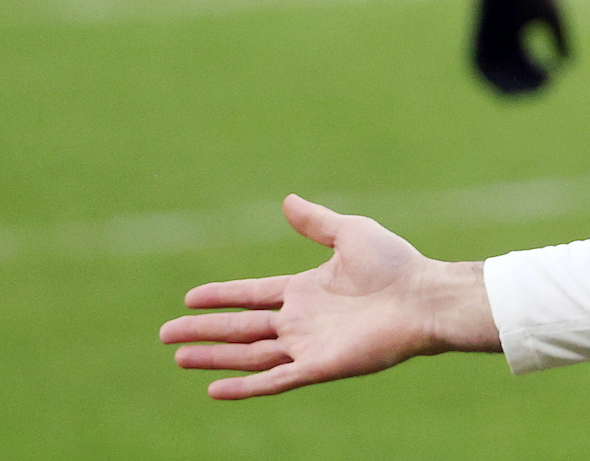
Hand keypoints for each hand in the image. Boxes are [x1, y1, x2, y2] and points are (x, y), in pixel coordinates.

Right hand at [160, 195, 496, 398]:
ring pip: (250, 354)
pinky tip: (215, 389)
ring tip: (179, 357)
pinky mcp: (320, 367)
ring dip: (215, 358)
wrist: (424, 297)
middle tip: (166, 334)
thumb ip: (317, 223)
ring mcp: (308, 345)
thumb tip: (286, 200)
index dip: (221, 296)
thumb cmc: (396, 264)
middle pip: (241, 328)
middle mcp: (302, 319)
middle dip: (204, 332)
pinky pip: (274, 379)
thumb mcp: (351, 233)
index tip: (189, 298)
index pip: (252, 295)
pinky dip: (245, 386)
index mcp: (306, 290)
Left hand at [472, 0, 571, 94]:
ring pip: (492, 71)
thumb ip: (560, 41)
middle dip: (525, 83)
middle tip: (541, 87)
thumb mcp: (553, 17)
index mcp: (515, 30)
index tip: (551, 80)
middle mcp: (499, 36)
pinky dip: (489, 78)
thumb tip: (566, 65)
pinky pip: (476, 63)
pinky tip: (505, 84)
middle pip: (509, 70)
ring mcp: (487, 35)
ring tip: (526, 91)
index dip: (536, 74)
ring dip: (507, 85)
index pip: (523, 62)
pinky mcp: (476, 33)